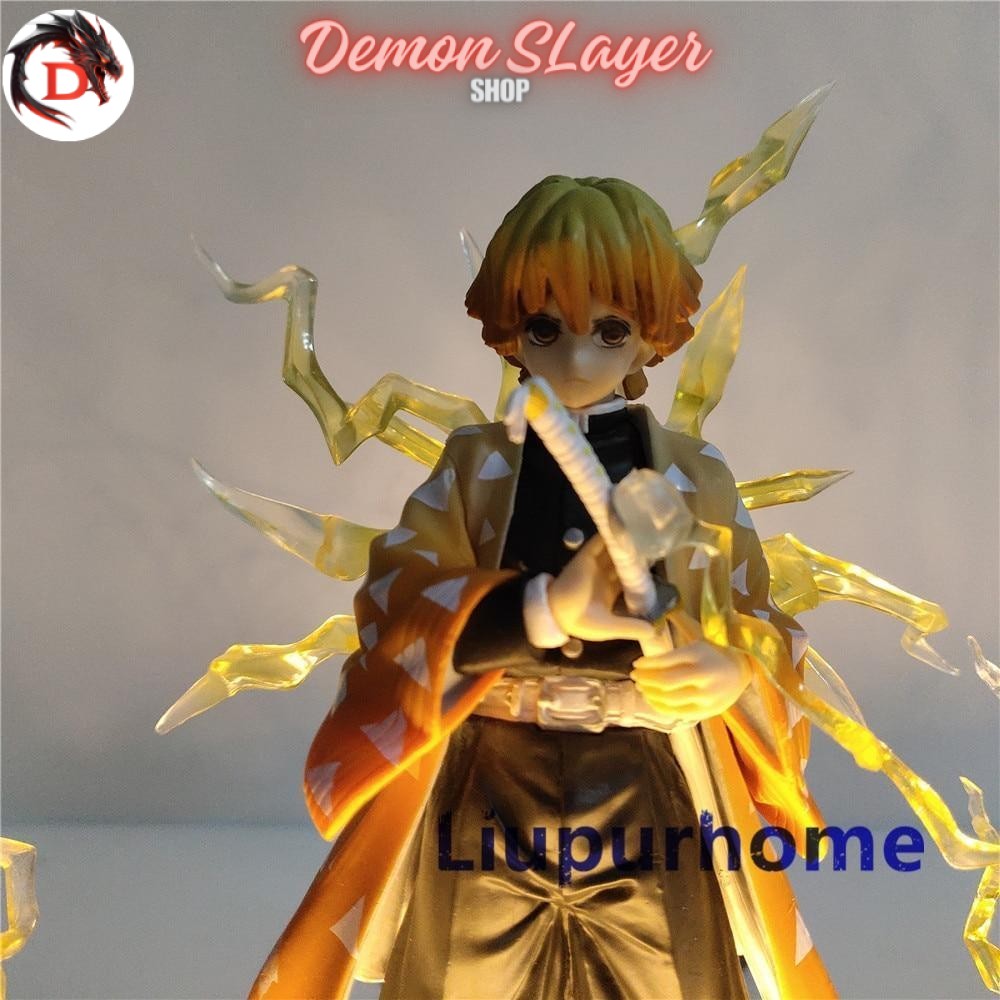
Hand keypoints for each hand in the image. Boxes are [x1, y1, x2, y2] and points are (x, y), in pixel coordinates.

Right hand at [546, 534, 654, 642]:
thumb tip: (655, 632)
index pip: (632, 579)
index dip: (644, 573)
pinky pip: (599, 544)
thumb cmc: (582, 623)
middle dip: (639, 556)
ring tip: (646, 533)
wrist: (556, 614)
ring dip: (627, 544)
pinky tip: (624, 528)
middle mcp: (606, 576)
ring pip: (615, 551)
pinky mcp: (586, 556)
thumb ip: (631, 627)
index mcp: (611, 592)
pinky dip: (609, 536)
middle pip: (625, 563)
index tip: (660, 567)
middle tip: (657, 545)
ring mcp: (596, 565)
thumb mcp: (610, 628)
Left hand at [631, 639, 751, 722]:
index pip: (665, 661)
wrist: (741, 671)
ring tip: (642, 688)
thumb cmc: (711, 655)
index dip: (646, 664)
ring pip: (670, 700)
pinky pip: (678, 713)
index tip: (636, 664)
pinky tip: (653, 700)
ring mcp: (707, 695)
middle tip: (635, 676)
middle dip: (645, 679)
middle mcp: (704, 675)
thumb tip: (643, 658)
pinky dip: (661, 707)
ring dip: (650, 694)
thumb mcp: (695, 644)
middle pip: (665, 682)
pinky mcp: (708, 710)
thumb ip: (673, 653)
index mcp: (699, 654)